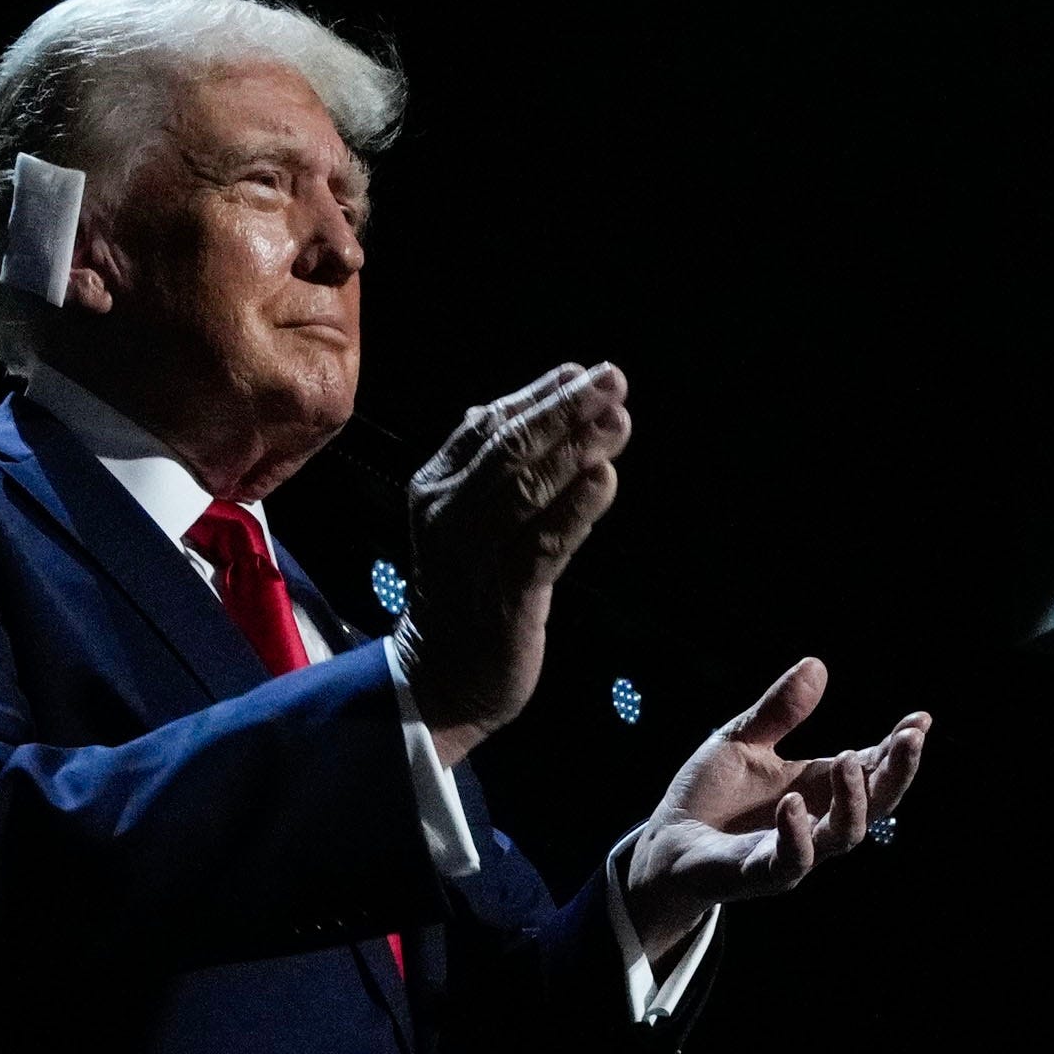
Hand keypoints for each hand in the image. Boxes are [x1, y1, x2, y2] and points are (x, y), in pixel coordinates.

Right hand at [397, 361, 631, 758]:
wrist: (439, 681)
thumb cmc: (465, 594)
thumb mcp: (466, 521)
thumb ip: (493, 468)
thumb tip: (531, 404)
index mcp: (435, 488)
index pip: (486, 425)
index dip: (538, 395)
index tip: (583, 371)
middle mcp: (447, 516)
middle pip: (507, 448)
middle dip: (564, 409)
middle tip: (612, 379)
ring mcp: (472, 557)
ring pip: (526, 489)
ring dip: (576, 449)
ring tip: (619, 420)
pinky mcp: (504, 598)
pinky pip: (543, 544)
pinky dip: (575, 510)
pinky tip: (605, 480)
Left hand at [621, 657, 929, 957]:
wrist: (663, 843)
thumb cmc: (709, 796)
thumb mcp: (741, 741)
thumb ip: (779, 711)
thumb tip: (816, 664)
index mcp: (818, 788)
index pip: (872, 768)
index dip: (898, 748)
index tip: (920, 720)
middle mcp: (815, 821)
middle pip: (875, 805)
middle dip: (897, 773)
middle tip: (910, 738)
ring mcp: (793, 851)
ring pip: (844, 836)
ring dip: (853, 800)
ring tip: (850, 760)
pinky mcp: (759, 874)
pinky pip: (791, 862)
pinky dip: (796, 834)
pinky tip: (793, 802)